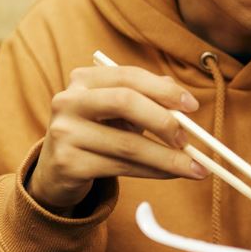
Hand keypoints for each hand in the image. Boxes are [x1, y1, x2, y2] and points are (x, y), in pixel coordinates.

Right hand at [27, 65, 206, 213]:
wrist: (56, 171)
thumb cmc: (97, 133)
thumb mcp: (119, 112)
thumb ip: (149, 99)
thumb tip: (185, 103)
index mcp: (83, 80)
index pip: (129, 77)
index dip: (164, 90)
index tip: (193, 106)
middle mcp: (68, 101)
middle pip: (125, 102)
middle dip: (164, 120)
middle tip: (189, 139)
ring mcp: (64, 133)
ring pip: (127, 144)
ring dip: (168, 158)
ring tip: (194, 166)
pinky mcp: (67, 164)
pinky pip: (121, 168)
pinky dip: (153, 172)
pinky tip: (171, 174)